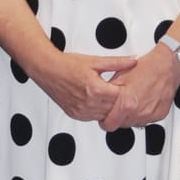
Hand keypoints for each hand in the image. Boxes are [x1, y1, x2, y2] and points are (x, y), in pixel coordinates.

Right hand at [25, 50, 139, 123]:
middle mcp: (88, 103)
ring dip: (109, 108)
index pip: (121, 97)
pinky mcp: (75, 114)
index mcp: (95, 89)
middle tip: (118, 90)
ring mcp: (81, 111)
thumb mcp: (94, 61)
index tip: (127, 85)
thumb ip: (116, 63)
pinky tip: (97, 101)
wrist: (46, 69)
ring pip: (105, 116)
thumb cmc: (66, 64)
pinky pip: (93, 118)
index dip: (126, 91)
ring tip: (107, 95)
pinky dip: (98, 112)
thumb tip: (133, 61)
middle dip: (118, 100)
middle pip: (114, 109)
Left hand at [99, 47, 179, 130]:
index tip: (104, 117)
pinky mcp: (160, 115)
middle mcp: (139, 113)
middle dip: (117, 117)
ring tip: (131, 101)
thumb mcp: (119, 77)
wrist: (167, 65)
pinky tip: (141, 102)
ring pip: (133, 123)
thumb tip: (99, 100)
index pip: (109, 125)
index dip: (104, 121)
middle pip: (121, 125)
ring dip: (129, 116)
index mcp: (127, 104)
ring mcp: (150, 115)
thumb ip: (107, 92)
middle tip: (117, 105)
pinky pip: (146, 120)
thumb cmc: (146, 68)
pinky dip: (141, 114)